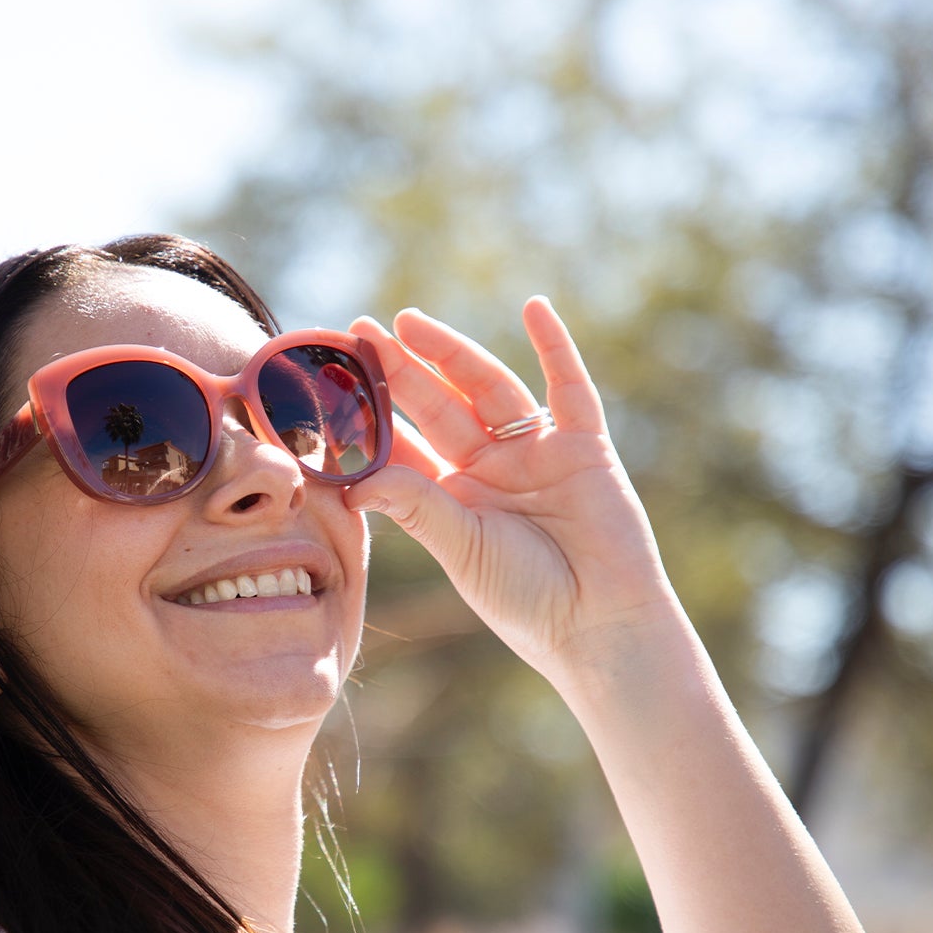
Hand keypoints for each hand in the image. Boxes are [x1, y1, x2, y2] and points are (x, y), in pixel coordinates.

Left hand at [344, 300, 679, 673]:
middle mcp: (491, 469)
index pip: (405, 443)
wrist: (599, 625)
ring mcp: (538, 454)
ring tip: (410, 322)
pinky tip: (534, 308)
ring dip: (452, 353)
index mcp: (453, 498)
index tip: (333, 379)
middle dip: (402, 370)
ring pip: (488, 389)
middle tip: (361, 331)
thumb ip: (416, 506)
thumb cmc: (526, 601)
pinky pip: (570, 388)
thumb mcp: (461, 548)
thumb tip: (355, 480)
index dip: (372, 412)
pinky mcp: (585, 448)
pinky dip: (555, 346)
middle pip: (439, 406)